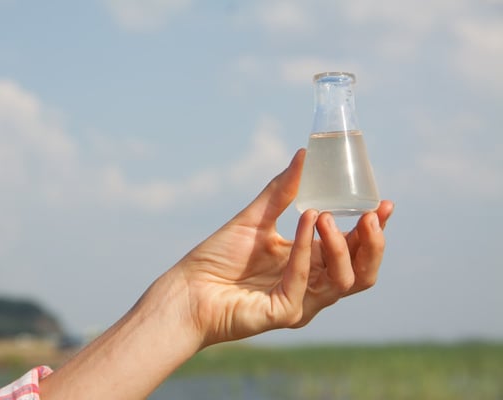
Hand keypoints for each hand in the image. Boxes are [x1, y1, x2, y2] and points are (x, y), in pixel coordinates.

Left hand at [175, 149, 393, 345]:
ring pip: (344, 281)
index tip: (383, 204)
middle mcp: (311, 285)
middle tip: (372, 213)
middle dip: (371, 242)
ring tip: (327, 215)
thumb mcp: (256, 217)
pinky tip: (306, 222)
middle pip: (361, 270)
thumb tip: (303, 155)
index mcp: (309, 263)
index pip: (352, 249)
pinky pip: (304, 282)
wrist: (187, 288)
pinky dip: (306, 250)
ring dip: (341, 245)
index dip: (372, 230)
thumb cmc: (219, 257)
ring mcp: (301, 302)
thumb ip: (282, 191)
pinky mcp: (284, 313)